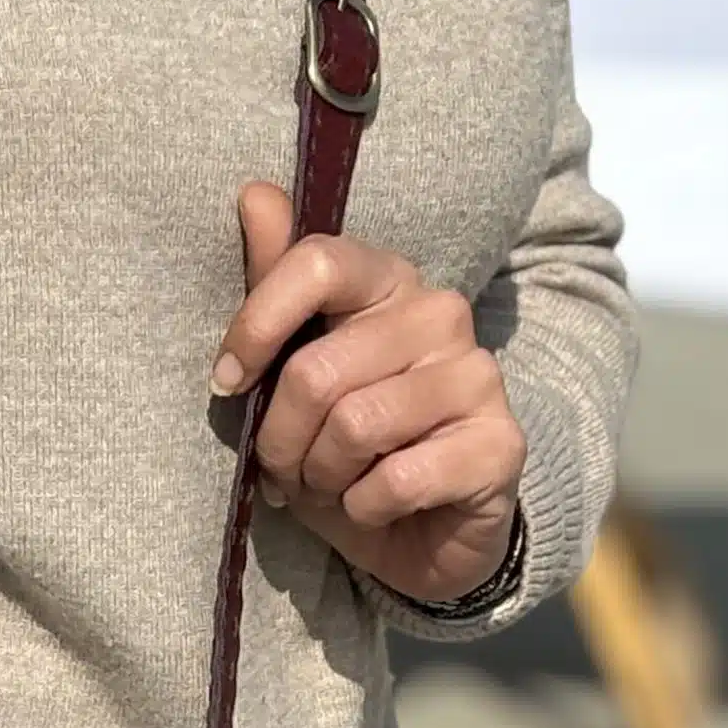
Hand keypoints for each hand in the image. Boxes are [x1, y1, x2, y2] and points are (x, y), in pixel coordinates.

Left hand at [212, 181, 525, 605]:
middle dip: (281, 440)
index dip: (255, 328)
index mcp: (389, 282)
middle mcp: (440, 316)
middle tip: (289, 468)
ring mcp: (477, 377)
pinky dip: (362, 510)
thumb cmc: (349, 452)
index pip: (315, 264)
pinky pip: (393, 481)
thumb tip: (254, 193)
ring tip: (332, 487)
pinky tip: (374, 509)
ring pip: (353, 426)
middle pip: (316, 371)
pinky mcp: (500, 445)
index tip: (227, 384)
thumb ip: (277, 285)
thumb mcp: (296, 373)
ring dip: (321, 478)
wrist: (422, 533)